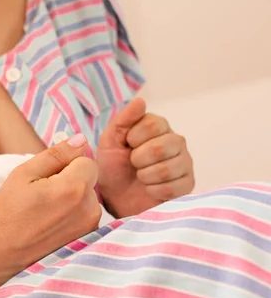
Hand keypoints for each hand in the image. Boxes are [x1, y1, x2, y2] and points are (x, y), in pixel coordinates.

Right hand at [0, 134, 101, 278]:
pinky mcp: (86, 240)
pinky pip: (85, 216)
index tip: (46, 177)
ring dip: (72, 198)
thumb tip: (80, 139)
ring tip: (45, 211)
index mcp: (75, 188)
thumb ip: (56, 154)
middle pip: (89, 180)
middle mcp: (89, 209)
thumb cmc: (7, 211)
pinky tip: (50, 224)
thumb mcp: (24, 173)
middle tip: (42, 195)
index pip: (86, 160)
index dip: (66, 164)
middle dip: (71, 180)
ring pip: (88, 198)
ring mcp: (89, 227)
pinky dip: (72, 215)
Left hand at [97, 98, 194, 217]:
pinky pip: (173, 187)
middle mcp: (176, 141)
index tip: (126, 146)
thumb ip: (123, 119)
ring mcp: (184, 162)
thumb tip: (140, 100)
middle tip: (133, 164)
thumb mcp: (110, 141)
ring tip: (141, 177)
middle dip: (138, 160)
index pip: (152, 125)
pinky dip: (154, 190)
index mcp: (158, 126)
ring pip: (167, 169)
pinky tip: (150, 188)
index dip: (133, 139)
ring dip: (145, 177)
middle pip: (161, 147)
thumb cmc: (113, 166)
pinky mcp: (188, 184)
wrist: (115, 197)